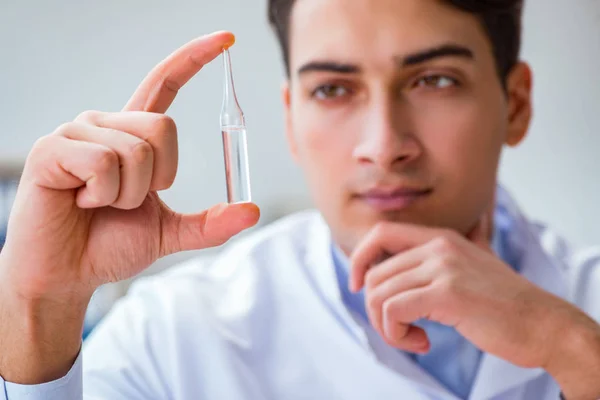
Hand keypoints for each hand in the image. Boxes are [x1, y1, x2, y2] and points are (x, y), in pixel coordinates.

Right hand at [1, 31, 258, 301]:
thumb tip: (253, 210)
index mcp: (132, 134)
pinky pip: (104, 162)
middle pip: (163, 128)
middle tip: (127, 201)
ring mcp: (77, 132)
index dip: (194, 58)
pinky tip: (81, 201)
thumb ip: (210, 223)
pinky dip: (103, 194)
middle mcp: (105, 123)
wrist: (68, 273)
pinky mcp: (52, 149)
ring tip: (99, 204)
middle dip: (158, 178)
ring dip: (128, 194)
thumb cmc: (110, 245)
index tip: (226, 38)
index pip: (165, 83)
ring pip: (135, 151)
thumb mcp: (169, 232)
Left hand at [348, 216, 580, 370]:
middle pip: (374, 274)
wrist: (544, 324)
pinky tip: (424, 343)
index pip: (380, 233)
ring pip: (379, 295)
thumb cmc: (503, 304)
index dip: (359, 259)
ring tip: (414, 338)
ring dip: (388, 328)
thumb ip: (438, 261)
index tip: (358, 287)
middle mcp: (438, 246)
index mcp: (440, 238)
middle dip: (376, 310)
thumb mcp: (468, 268)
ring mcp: (443, 267)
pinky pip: (393, 311)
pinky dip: (397, 334)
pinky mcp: (447, 293)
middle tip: (400, 330)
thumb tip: (405, 268)